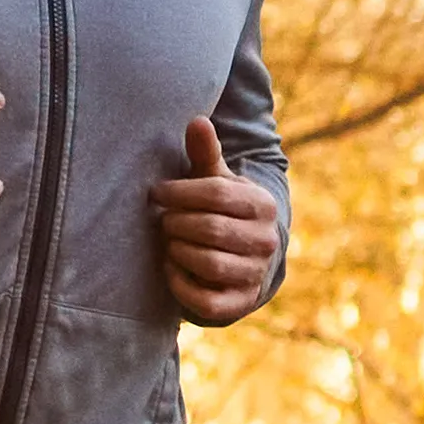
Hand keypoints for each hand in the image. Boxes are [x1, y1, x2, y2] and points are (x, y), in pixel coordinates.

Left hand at [152, 118, 280, 323]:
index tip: (157, 193)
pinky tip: (171, 268)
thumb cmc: (223, 211)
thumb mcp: (217, 182)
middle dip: (177, 223)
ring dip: (179, 251)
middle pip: (210, 229)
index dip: (180, 192)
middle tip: (163, 221)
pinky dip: (181, 285)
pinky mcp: (240, 302)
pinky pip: (206, 301)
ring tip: (169, 242)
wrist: (247, 256)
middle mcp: (265, 240)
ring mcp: (254, 274)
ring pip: (209, 264)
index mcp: (262, 205)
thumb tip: (196, 120)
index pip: (217, 194)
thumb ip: (206, 154)